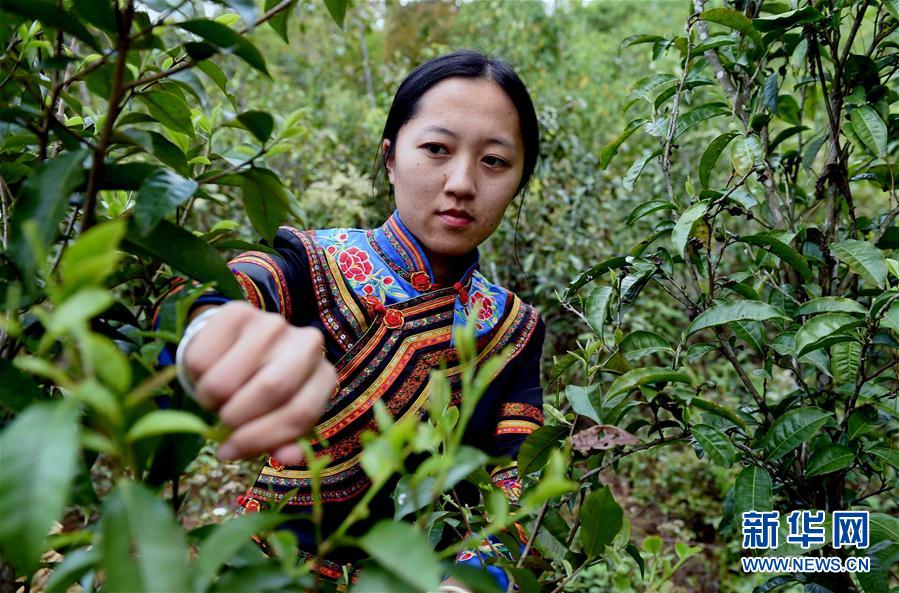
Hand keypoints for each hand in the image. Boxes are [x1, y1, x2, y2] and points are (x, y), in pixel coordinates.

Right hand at [181, 301, 335, 461]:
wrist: (238, 346)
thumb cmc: (262, 389)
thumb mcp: (279, 417)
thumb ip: (284, 439)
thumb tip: (287, 457)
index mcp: (324, 376)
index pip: (300, 413)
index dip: (262, 439)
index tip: (230, 451)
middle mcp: (307, 343)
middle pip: (271, 389)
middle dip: (236, 418)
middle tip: (222, 422)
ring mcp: (273, 323)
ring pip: (226, 380)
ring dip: (211, 400)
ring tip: (216, 398)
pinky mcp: (237, 311)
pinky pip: (202, 359)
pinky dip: (196, 377)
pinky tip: (208, 373)